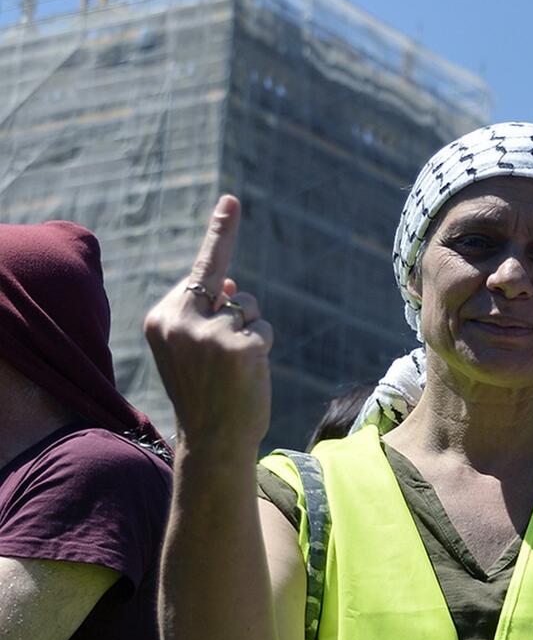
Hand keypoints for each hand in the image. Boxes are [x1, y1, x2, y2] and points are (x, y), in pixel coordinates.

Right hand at [142, 196, 272, 452]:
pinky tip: (245, 373)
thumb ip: (205, 312)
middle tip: (229, 258)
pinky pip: (263, 329)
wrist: (212, 439)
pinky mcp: (240, 347)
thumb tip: (229, 283)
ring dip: (250, 332)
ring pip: (248, 309)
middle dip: (232, 283)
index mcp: (162, 318)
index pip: (199, 272)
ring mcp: (210, 333)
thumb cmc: (206, 392)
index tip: (232, 200)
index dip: (220, 234)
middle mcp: (180, 320)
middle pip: (225, 285)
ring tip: (232, 367)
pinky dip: (262, 348)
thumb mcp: (195, 347)